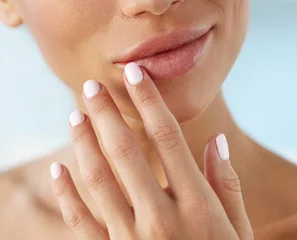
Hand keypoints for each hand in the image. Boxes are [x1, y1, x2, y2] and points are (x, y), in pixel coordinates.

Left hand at [50, 62, 252, 238]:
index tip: (135, 73)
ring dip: (84, 143)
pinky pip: (80, 221)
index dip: (149, 101)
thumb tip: (214, 140)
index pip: (168, 139)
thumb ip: (226, 187)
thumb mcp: (239, 234)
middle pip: (126, 151)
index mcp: (198, 206)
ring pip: (98, 179)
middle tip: (90, 85)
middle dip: (106, 113)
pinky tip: (58, 169)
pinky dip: (66, 194)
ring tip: (74, 115)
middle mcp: (161, 218)